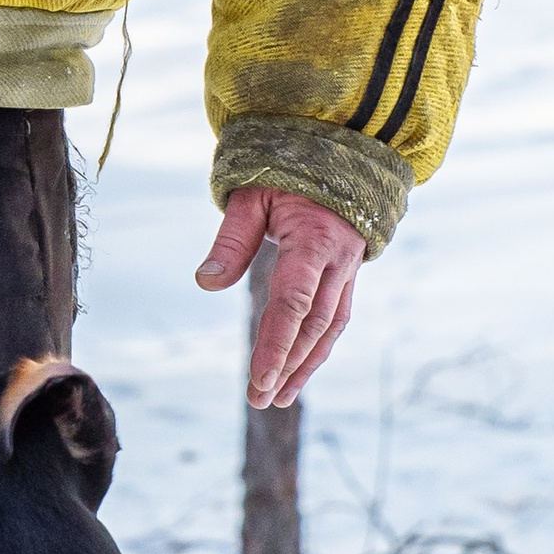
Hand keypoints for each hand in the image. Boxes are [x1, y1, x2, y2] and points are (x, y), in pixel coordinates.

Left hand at [194, 187, 373, 408]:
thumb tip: (205, 284)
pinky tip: (297, 370)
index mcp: (315, 239)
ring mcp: (348, 269)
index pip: (295, 301)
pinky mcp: (348, 274)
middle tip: (259, 399)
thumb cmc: (288, 169)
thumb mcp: (252, 195)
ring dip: (305, 365)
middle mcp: (339, 260)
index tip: (259, 379)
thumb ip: (231, 241)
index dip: (277, 343)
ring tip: (277, 398)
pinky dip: (316, 347)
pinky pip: (335, 317)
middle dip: (287, 364)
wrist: (342, 155)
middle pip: (314, 323)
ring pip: (330, 327)